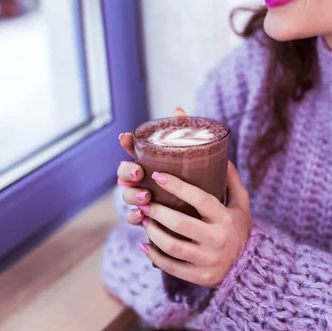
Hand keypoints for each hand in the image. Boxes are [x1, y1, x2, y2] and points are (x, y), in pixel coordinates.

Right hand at [117, 107, 187, 225]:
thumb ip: (185, 135)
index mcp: (152, 163)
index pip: (133, 150)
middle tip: (139, 173)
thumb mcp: (194, 159)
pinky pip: (133, 218)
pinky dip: (134, 217)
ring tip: (147, 197)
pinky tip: (141, 217)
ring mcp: (143, 201)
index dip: (126, 143)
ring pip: (127, 195)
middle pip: (124, 173)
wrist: (207, 217)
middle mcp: (143, 181)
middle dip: (127, 171)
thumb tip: (177, 110)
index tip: (126, 137)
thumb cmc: (198, 183)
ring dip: (132, 195)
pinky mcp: (147, 220)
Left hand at [138, 162, 251, 287]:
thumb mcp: (241, 204)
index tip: (157, 176)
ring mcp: (208, 260)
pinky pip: (170, 267)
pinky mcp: (199, 276)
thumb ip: (231, 180)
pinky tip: (144, 244)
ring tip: (144, 220)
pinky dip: (153, 256)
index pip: (200, 199)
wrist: (248, 267)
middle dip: (157, 211)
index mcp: (225, 218)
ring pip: (172, 246)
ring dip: (153, 232)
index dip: (177, 186)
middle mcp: (217, 239)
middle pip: (180, 223)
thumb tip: (221, 154)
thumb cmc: (239, 229)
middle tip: (144, 201)